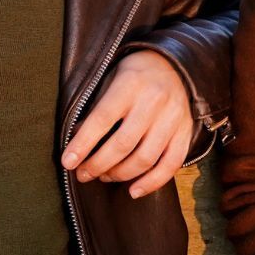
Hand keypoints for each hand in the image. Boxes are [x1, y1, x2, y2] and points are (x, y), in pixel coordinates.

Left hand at [60, 49, 192, 198]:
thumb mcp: (110, 80)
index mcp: (130, 84)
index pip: (102, 118)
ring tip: (104, 176)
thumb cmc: (133, 75)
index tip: (68, 162)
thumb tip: (76, 145)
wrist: (173, 64)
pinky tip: (134, 190)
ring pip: (145, 158)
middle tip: (84, 174)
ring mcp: (173, 117)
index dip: (83, 144)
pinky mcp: (186, 130)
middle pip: (123, 144)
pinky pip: (172, 163)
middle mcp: (154, 101)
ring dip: (120, 174)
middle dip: (98, 165)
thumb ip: (95, 109)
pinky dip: (153, 182)